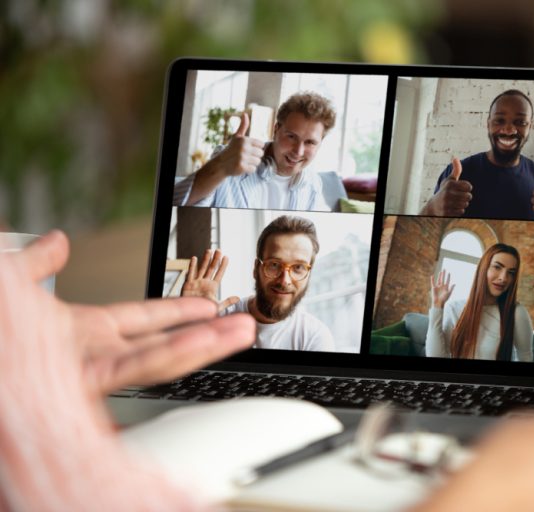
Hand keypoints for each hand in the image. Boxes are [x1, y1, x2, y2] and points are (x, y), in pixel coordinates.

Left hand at [4, 231, 255, 395]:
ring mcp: (80, 373)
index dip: (175, 313)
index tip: (208, 306)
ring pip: (155, 361)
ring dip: (202, 347)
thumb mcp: (8, 284)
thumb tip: (56, 238)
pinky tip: (202, 348)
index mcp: (77, 331)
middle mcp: (86, 355)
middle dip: (205, 336)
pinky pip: (131, 371)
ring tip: (240, 333)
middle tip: (243, 326)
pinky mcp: (71, 385)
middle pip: (160, 345)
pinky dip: (171, 358)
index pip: (141, 321)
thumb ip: (34, 264)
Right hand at [181, 248, 238, 310]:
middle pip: (211, 269)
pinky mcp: (187, 284)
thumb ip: (227, 301)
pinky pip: (190, 274)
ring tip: (209, 250)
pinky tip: (194, 258)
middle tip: (219, 250)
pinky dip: (192, 266)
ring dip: (205, 259)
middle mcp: (205, 283)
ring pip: (202, 268)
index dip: (223, 266)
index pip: (219, 274)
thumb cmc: (204, 313)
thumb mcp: (217, 307)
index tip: (226, 257)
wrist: (191, 317)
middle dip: (215, 259)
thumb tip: (238, 298)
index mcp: (213, 287)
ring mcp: (196, 283)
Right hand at [211, 112, 265, 176]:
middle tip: (245, 156)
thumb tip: (245, 114)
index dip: (256, 148)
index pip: (261, 145)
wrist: (221, 164)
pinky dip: (249, 169)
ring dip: (252, 163)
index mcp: (244, 140)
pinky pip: (253, 169)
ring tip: (244, 161)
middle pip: (261, 154)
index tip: (248, 149)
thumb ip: (243, 126)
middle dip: (255, 156)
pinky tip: (242, 166)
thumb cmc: (231, 149)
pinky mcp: (242, 167)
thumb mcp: (236, 137)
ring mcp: (242, 158)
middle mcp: (243, 148)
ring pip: (258, 162)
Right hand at [421, 158, 472, 215]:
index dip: (468, 188)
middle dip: (466, 197)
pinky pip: (461, 212)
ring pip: (465, 204)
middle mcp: (447, 193)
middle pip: (468, 196)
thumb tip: (455, 158)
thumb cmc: (445, 191)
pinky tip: (453, 208)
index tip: (463, 189)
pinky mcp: (446, 213)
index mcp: (450, 184)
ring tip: (456, 202)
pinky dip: (459, 211)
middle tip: (460, 197)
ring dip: (463, 204)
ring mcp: (446, 204)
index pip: (469, 186)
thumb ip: (456, 170)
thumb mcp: (449, 180)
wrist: (433, 206)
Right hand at [430, 269, 454, 308]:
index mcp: (446, 287)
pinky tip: (432, 276)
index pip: (447, 280)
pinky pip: (433, 283)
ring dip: (439, 276)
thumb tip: (454, 284)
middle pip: (443, 279)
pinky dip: (432, 279)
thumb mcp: (448, 293)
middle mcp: (442, 286)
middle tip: (444, 269)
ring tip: (440, 272)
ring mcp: (438, 287)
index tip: (449, 273)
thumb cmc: (444, 299)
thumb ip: (451, 288)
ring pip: (439, 280)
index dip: (448, 277)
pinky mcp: (434, 288)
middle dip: (444, 274)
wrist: (438, 303)